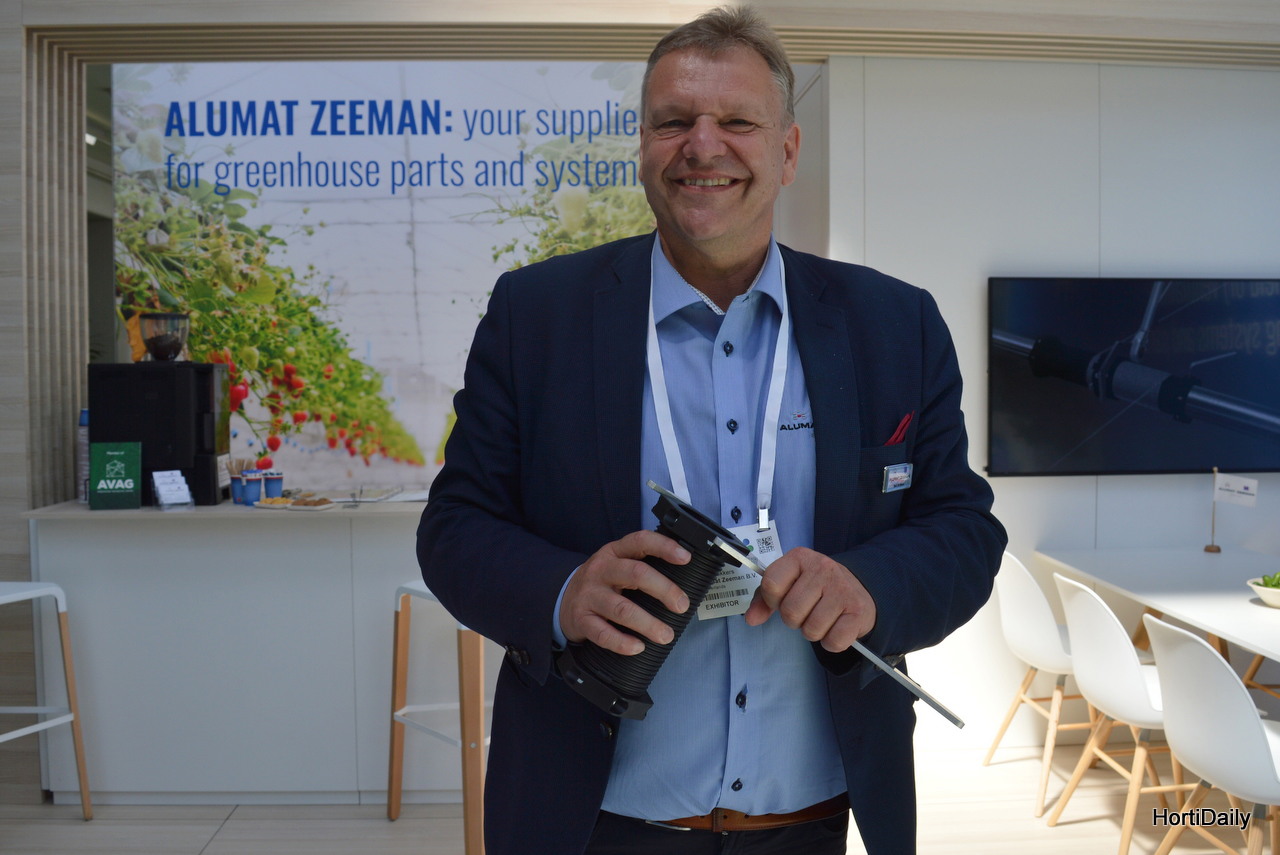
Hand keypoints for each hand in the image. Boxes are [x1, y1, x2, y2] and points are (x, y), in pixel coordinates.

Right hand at [560, 531, 691, 655]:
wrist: (562, 600)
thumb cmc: (602, 583)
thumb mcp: (617, 565)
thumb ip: (642, 566)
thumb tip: (683, 584)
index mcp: (614, 552)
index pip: (640, 541)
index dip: (664, 547)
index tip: (686, 558)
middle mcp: (601, 569)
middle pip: (636, 574)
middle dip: (664, 590)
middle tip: (681, 606)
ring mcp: (589, 594)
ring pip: (621, 608)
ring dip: (648, 624)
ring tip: (665, 635)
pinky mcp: (581, 618)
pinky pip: (603, 633)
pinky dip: (622, 643)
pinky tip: (638, 647)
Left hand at [743, 547, 875, 651]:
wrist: (858, 591)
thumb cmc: (816, 588)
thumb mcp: (788, 584)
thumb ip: (764, 599)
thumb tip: (751, 618)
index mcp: (800, 558)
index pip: (771, 583)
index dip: (771, 600)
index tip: (781, 600)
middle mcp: (823, 568)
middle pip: (790, 612)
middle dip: (794, 620)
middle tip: (806, 611)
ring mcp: (843, 589)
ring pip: (811, 630)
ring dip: (813, 632)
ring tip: (821, 618)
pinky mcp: (858, 611)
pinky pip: (833, 641)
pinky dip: (831, 642)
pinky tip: (836, 627)